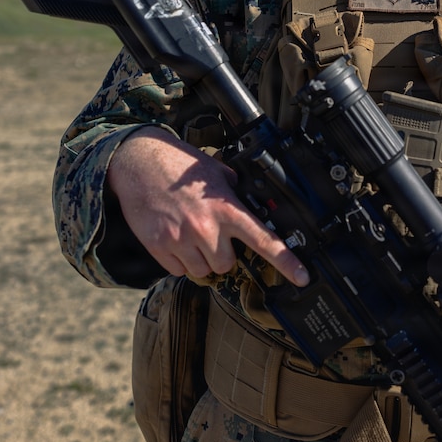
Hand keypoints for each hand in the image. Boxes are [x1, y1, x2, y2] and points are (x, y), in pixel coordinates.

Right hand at [106, 126, 309, 285]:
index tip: (302, 277)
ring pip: (203, 271)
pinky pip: (178, 270)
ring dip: (200, 258)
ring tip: (191, 232)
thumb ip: (236, 193)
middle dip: (222, 253)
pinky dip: (179, 260)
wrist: (138, 164)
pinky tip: (175, 237)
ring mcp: (181, 240)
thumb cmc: (179, 165)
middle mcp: (206, 228)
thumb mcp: (217, 172)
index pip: (264, 240)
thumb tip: (256, 206)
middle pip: (227, 264)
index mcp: (227, 209)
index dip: (287, 262)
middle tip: (211, 233)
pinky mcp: (159, 247)